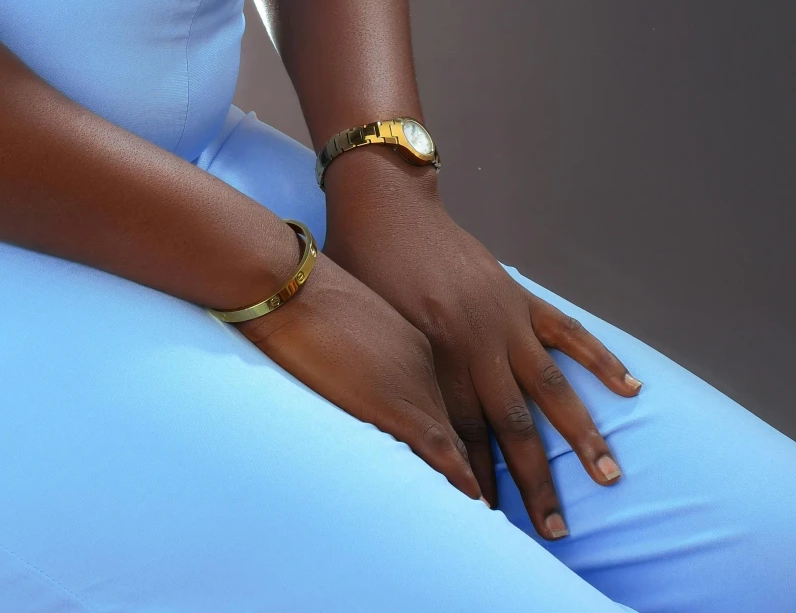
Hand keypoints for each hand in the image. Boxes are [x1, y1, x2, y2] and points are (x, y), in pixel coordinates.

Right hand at [236, 242, 481, 500]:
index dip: (465, 425)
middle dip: (485, 456)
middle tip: (504, 488)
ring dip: (478, 474)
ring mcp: (415, 383)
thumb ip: (366, 347)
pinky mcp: (396, 405)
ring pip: (461, 437)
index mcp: (416, 340)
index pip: (452, 393)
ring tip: (492, 508)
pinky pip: (439, 448)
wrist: (290, 286)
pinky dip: (459, 476)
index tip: (476, 454)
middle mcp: (429, 362)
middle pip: (467, 418)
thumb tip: (355, 370)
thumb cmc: (305, 294)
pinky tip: (473, 499)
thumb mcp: (350, 317)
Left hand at [322, 162, 640, 539]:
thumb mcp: (374, 335)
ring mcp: (504, 319)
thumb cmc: (363, 274)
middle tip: (557, 530)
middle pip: (513, 426)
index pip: (466, 437)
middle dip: (535, 482)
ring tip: (609, 475)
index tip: (494, 521)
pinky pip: (568, 331)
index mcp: (436, 358)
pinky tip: (629, 387)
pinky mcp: (518, 294)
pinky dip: (599, 359)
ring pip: (551, 388)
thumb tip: (413, 438)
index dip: (479, 481)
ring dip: (581, 435)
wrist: (383, 208)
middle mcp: (476, 345)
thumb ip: (401, 382)